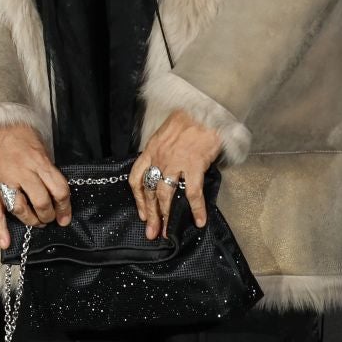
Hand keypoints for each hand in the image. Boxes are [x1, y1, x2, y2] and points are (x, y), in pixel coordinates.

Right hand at [0, 123, 69, 250]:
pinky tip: (5, 242)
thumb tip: (56, 190)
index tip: (66, 215)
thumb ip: (46, 168)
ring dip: (31, 221)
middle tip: (51, 218)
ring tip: (37, 222)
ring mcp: (4, 179)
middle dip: (49, 215)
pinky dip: (0, 229)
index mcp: (37, 161)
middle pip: (41, 202)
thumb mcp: (39, 145)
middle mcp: (21, 171)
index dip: (65, 206)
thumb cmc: (17, 131)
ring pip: (20, 209)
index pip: (59, 189)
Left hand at [130, 109, 223, 240]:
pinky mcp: (194, 165)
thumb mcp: (166, 133)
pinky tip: (200, 221)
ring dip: (166, 215)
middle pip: (150, 191)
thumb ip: (163, 151)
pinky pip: (193, 193)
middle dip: (150, 214)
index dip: (138, 198)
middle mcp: (159, 158)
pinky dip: (197, 209)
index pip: (136, 178)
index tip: (141, 213)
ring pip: (165, 194)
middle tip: (151, 232)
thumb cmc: (188, 119)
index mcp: (151, 150)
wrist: (205, 109)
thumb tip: (167, 169)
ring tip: (168, 231)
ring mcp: (175, 162)